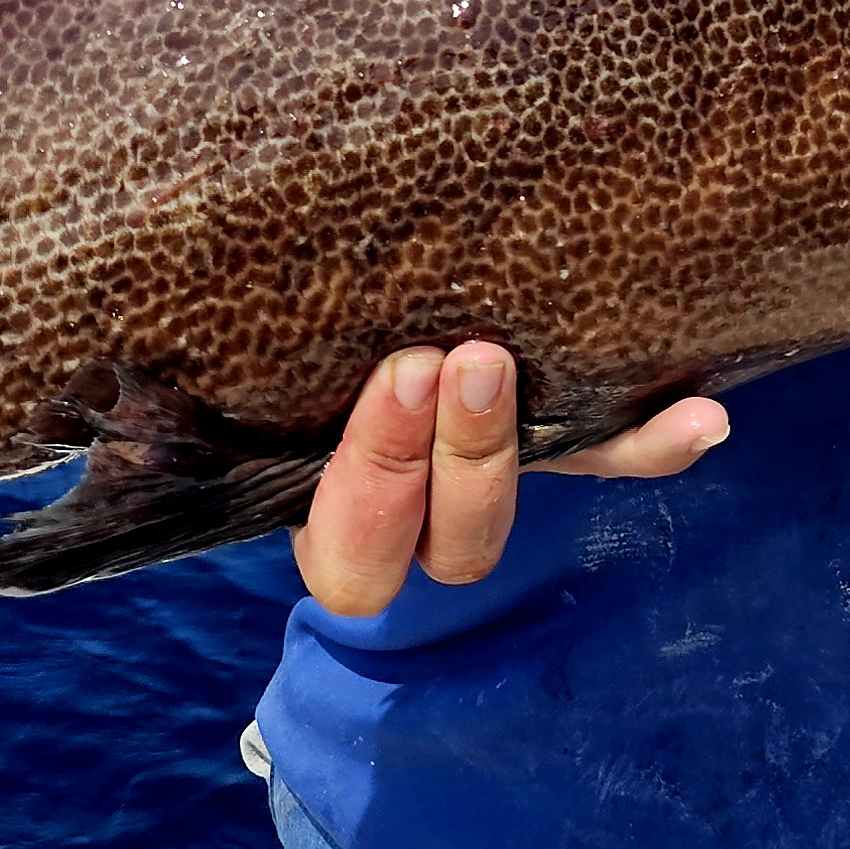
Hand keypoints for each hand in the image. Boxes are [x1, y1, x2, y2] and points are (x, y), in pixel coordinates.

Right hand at [290, 344, 730, 617]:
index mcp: (319, 511)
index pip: (345, 547)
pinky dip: (651, 439)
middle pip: (436, 548)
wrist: (367, 360)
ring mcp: (480, 493)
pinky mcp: (554, 453)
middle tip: (456, 358)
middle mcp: (406, 523)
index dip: (374, 478)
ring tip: (514, 357)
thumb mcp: (257, 356)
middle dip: (447, 461)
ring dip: (521, 449)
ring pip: (501, 522)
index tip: (398, 372)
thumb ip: (247, 334)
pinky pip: (606, 460)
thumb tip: (146, 301)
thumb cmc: (279, 348)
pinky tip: (704, 413)